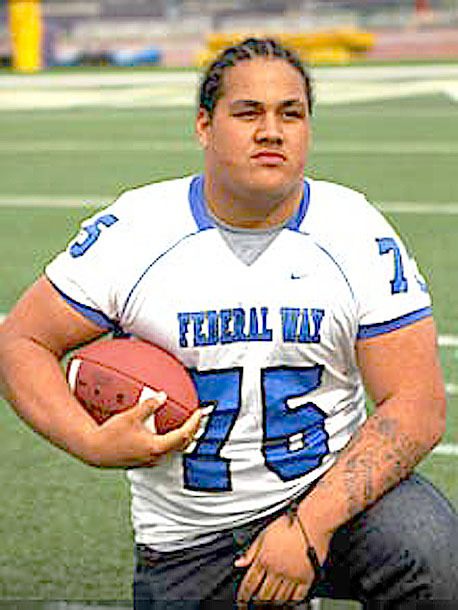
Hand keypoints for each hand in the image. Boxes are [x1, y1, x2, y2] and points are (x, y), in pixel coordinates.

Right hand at [80, 393, 200, 467]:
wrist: (95, 451)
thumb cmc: (111, 435)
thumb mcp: (130, 416)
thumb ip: (148, 405)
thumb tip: (162, 396)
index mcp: (156, 447)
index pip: (183, 435)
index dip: (194, 423)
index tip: (199, 412)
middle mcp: (156, 456)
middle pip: (183, 444)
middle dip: (193, 430)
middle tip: (198, 416)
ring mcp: (151, 460)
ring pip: (175, 449)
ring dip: (183, 436)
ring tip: (188, 422)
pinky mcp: (145, 460)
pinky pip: (165, 450)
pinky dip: (172, 440)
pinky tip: (169, 431)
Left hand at [235, 511, 329, 605]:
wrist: (311, 524)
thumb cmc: (290, 524)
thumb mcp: (265, 533)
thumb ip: (251, 551)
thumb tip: (239, 562)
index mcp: (265, 559)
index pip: (250, 582)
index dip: (244, 593)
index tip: (242, 599)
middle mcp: (277, 570)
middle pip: (264, 593)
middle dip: (256, 601)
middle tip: (252, 605)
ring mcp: (292, 576)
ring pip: (279, 597)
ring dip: (271, 603)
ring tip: (267, 606)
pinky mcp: (306, 578)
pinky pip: (297, 596)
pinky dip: (290, 602)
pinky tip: (287, 603)